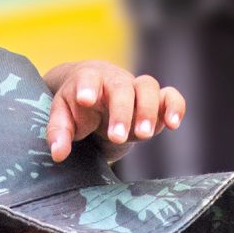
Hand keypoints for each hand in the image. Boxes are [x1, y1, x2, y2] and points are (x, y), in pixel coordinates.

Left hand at [44, 62, 185, 162]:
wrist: (94, 95)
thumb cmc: (75, 106)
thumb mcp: (62, 118)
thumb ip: (59, 134)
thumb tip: (58, 154)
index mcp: (88, 80)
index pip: (88, 78)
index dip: (88, 86)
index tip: (85, 100)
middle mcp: (115, 81)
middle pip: (122, 88)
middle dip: (121, 112)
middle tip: (116, 137)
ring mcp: (136, 90)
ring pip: (148, 88)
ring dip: (147, 111)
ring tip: (143, 135)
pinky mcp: (155, 103)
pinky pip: (170, 97)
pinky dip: (175, 107)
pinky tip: (173, 124)